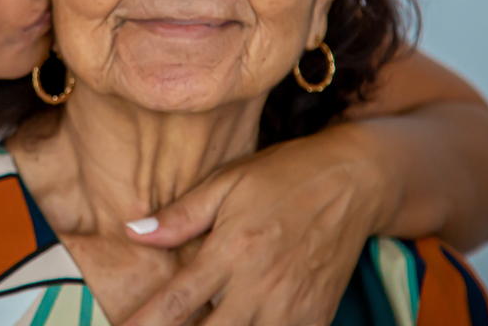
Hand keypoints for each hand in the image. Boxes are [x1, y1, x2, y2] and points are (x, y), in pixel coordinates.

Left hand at [122, 123, 386, 325]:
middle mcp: (261, 285)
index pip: (177, 301)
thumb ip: (181, 215)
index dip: (144, 323)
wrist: (355, 180)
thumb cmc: (284, 176)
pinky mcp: (316, 317)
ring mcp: (292, 307)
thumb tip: (133, 231)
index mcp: (233, 249)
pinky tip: (241, 325)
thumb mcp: (228, 182)